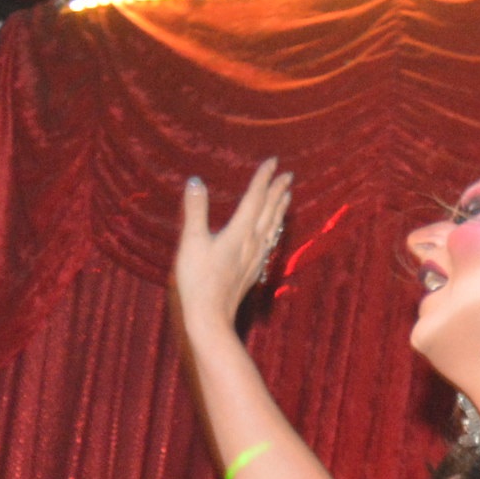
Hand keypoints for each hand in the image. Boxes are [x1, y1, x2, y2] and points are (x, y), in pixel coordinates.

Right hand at [173, 158, 293, 335]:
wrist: (210, 317)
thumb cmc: (198, 280)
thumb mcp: (191, 241)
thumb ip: (195, 210)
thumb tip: (195, 181)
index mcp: (240, 231)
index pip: (255, 198)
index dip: (263, 178)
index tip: (273, 161)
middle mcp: (253, 242)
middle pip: (269, 211)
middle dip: (278, 191)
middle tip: (288, 175)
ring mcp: (255, 258)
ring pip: (272, 227)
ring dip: (280, 210)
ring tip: (287, 196)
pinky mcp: (252, 272)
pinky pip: (269, 244)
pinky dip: (274, 230)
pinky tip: (273, 233)